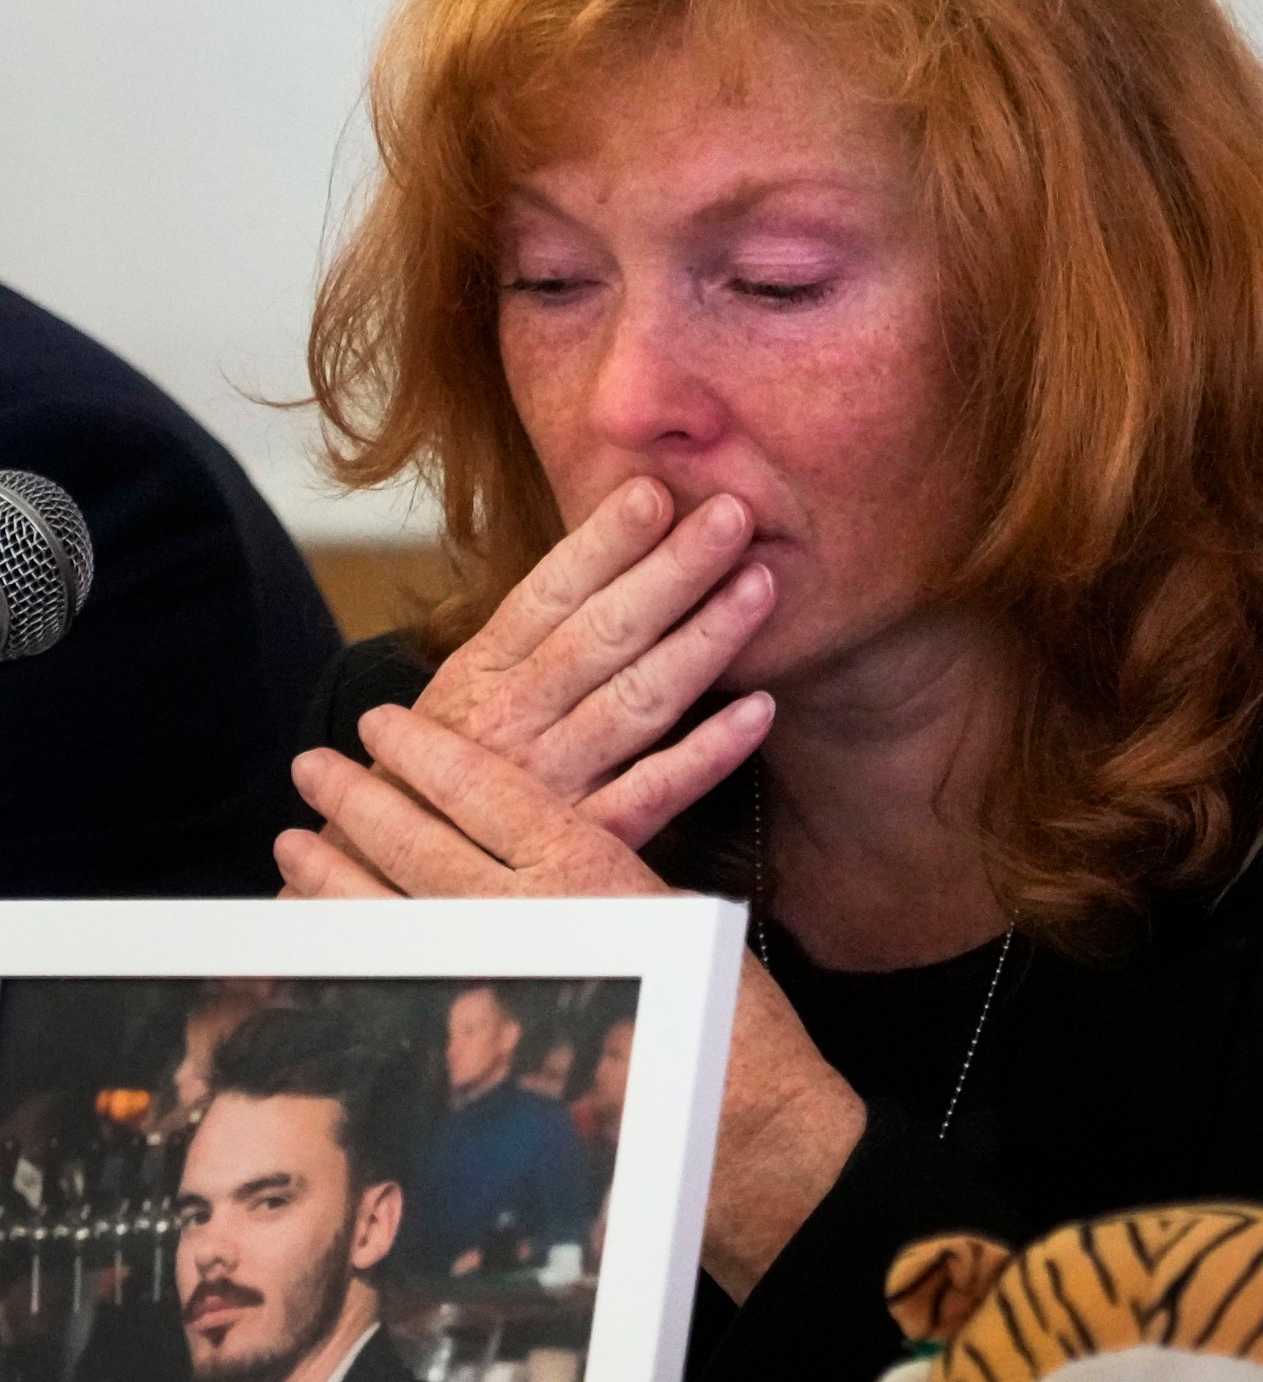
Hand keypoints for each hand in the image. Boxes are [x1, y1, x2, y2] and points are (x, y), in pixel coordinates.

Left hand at [278, 706, 866, 1299]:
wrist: (745, 1122)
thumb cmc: (730, 1019)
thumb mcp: (672, 912)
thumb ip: (597, 875)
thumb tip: (529, 855)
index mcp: (588, 861)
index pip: (484, 786)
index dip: (423, 751)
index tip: (382, 724)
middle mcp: (531, 910)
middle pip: (416, 840)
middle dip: (356, 800)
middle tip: (309, 769)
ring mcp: (493, 979)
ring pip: (386, 909)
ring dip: (330, 872)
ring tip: (291, 843)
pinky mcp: (476, 1044)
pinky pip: (393, 986)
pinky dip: (344, 955)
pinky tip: (312, 938)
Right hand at [330, 478, 776, 859]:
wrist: (382, 889)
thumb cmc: (430, 782)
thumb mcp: (458, 699)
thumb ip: (524, 643)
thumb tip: (601, 559)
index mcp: (477, 677)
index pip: (544, 596)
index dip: (600, 544)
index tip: (653, 492)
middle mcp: (512, 725)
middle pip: (602, 637)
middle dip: (671, 571)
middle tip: (733, 516)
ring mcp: (549, 786)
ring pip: (635, 704)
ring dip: (702, 642)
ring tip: (759, 587)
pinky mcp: (584, 845)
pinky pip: (654, 794)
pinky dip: (708, 755)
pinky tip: (760, 712)